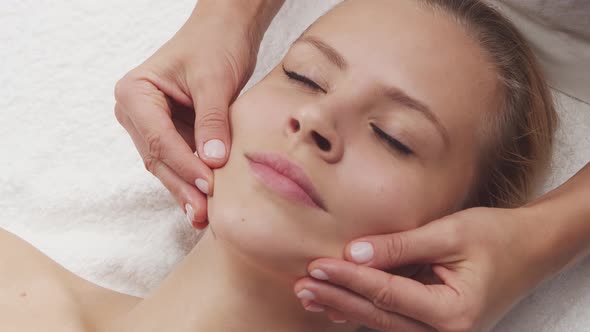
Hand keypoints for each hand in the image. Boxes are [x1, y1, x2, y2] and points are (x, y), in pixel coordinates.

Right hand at [114, 11, 258, 228]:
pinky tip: (205, 200)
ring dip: (185, 189)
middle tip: (203, 212)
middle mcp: (136, 111)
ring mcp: (152, 125)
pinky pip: (179, 161)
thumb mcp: (215, 81)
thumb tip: (214, 161)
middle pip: (157, 157)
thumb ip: (212, 121)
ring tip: (204, 215)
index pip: (157, 137)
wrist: (225, 31)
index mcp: (135, 92)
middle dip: (182, 185)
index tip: (210, 184)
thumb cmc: (215, 44)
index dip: (184, 164)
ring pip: (166, 165)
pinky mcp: (171, 133)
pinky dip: (192, 179)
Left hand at [295, 206, 548, 330]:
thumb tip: (355, 251)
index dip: (348, 278)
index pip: (386, 294)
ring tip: (309, 296)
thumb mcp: (450, 234)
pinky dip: (364, 309)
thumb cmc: (497, 237)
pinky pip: (393, 320)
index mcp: (453, 313)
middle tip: (302, 286)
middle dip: (337, 298)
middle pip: (378, 316)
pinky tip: (337, 303)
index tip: (316, 265)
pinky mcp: (436, 325)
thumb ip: (401, 246)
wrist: (532, 249)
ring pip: (382, 323)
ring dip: (345, 306)